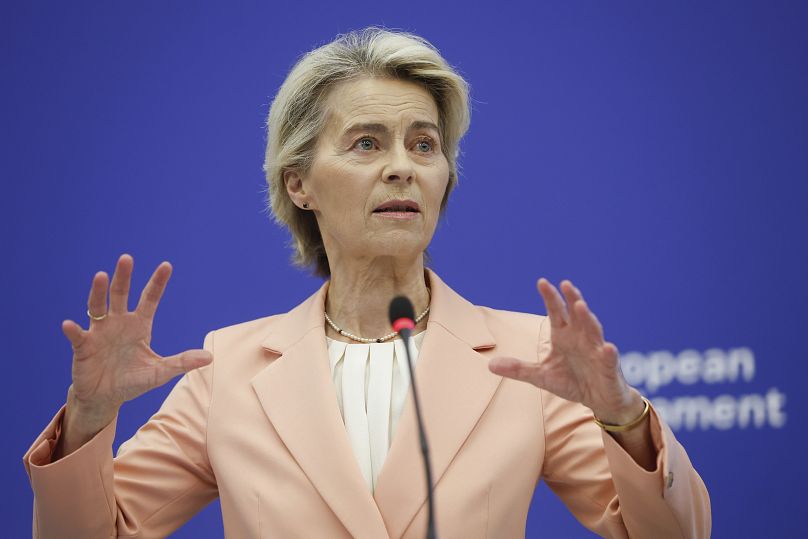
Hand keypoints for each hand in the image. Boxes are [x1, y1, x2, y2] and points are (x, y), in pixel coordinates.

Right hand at [61, 254, 212, 422]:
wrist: (106, 397)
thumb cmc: (133, 381)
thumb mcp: (160, 372)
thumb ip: (182, 362)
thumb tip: (209, 357)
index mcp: (139, 325)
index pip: (150, 299)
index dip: (157, 283)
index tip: (167, 265)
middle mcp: (118, 323)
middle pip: (120, 295)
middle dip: (124, 277)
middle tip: (126, 258)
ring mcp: (99, 333)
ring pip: (97, 307)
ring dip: (98, 292)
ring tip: (101, 276)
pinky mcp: (83, 347)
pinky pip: (77, 336)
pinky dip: (73, 330)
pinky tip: (69, 325)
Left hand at [488, 279, 640, 422]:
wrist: (598, 400)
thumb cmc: (572, 382)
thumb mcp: (541, 376)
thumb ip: (518, 369)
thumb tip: (490, 365)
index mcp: (564, 336)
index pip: (556, 313)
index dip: (550, 298)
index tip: (541, 282)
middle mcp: (581, 338)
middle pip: (576, 315)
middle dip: (571, 299)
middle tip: (565, 284)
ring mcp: (596, 351)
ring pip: (593, 331)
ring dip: (587, 318)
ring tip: (580, 306)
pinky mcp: (609, 368)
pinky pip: (609, 359)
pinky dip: (609, 353)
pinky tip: (608, 347)